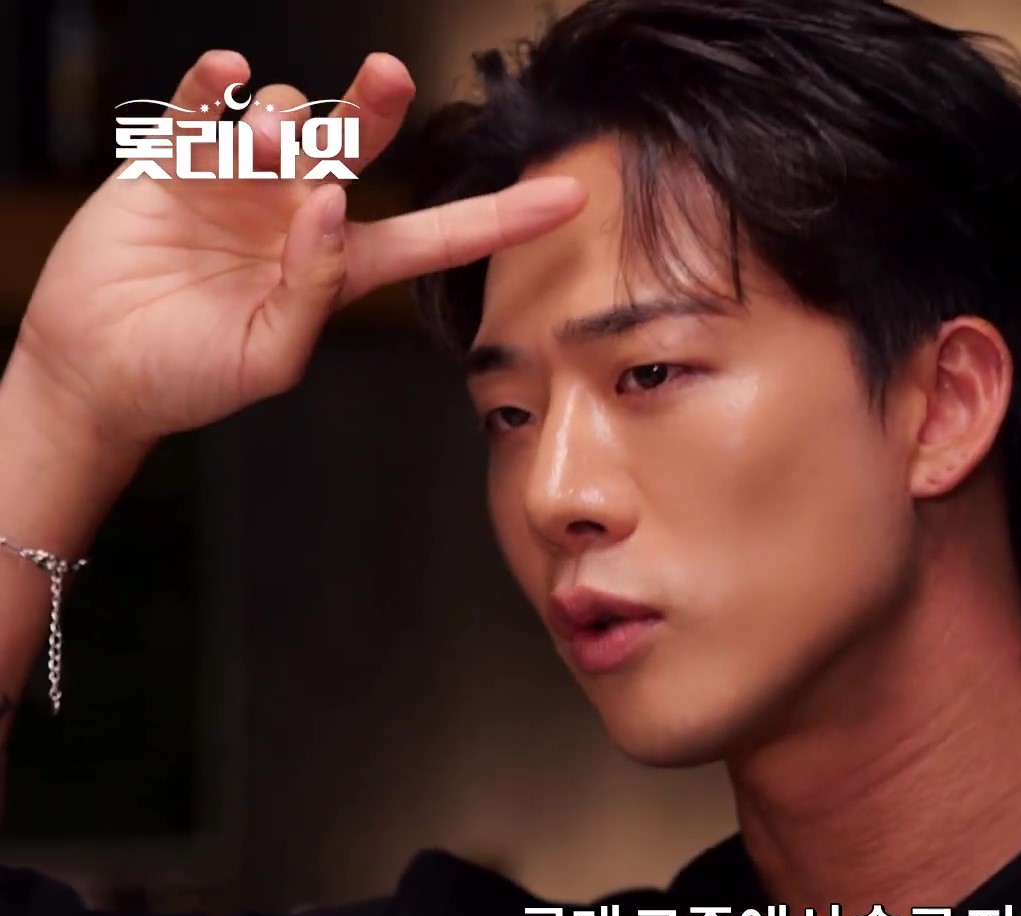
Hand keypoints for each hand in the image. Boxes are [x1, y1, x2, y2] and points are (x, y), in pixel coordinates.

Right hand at [9, 50, 583, 457]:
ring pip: (285, 116)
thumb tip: (333, 210)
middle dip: (378, 103)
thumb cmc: (189, 377)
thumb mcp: (268, 356)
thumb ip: (314, 291)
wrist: (95, 374)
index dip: (501, 217)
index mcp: (340, 266)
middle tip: (389, 75)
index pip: (436, 235)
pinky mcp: (175, 160)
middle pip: (357, 142)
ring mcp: (240, 181)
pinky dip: (217, 83)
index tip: (567, 197)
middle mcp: (300, 211)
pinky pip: (204, 103)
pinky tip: (226, 76)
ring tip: (259, 151)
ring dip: (283, 119)